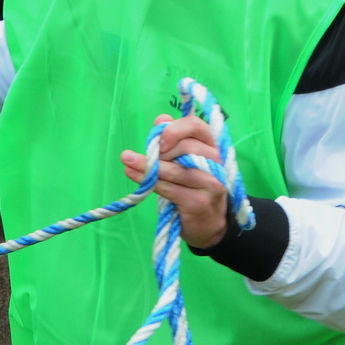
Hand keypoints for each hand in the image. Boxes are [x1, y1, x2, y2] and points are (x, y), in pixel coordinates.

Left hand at [120, 114, 227, 250]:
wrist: (209, 225)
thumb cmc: (193, 187)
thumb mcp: (186, 161)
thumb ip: (174, 139)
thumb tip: (161, 118)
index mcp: (213, 146)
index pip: (196, 126)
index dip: (174, 129)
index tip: (159, 139)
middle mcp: (216, 163)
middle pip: (185, 147)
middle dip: (160, 151)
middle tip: (148, 158)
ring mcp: (211, 184)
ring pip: (174, 169)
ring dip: (147, 165)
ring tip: (127, 161)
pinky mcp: (198, 202)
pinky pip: (168, 188)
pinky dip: (149, 181)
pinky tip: (134, 175)